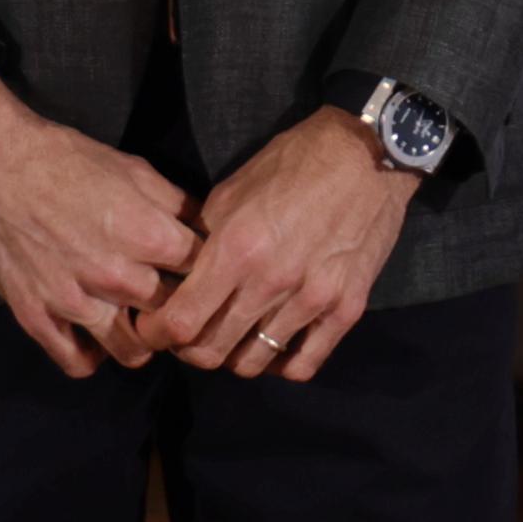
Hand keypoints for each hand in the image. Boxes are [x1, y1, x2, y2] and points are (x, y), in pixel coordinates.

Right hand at [0, 79, 198, 379]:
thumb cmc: (65, 159)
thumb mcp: (134, 169)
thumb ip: (176, 205)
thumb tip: (206, 230)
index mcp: (148, 235)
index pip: (205, 272)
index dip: (208, 271)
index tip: (198, 269)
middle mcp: (116, 276)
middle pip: (173, 315)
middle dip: (178, 307)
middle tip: (170, 297)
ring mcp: (75, 302)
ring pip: (133, 351)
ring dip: (140, 339)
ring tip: (136, 321)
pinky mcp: (37, 317)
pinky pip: (78, 362)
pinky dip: (92, 355)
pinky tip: (95, 334)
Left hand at [147, 110, 420, 382]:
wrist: (368, 156)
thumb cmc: (295, 164)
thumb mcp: (233, 191)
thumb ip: (204, 240)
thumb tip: (180, 276)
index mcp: (235, 248)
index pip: (180, 321)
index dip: (157, 333)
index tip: (154, 329)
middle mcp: (271, 282)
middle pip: (211, 351)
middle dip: (189, 350)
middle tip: (190, 336)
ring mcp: (312, 299)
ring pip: (253, 363)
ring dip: (233, 356)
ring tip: (232, 338)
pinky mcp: (346, 308)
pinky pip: (303, 364)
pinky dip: (280, 364)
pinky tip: (273, 347)